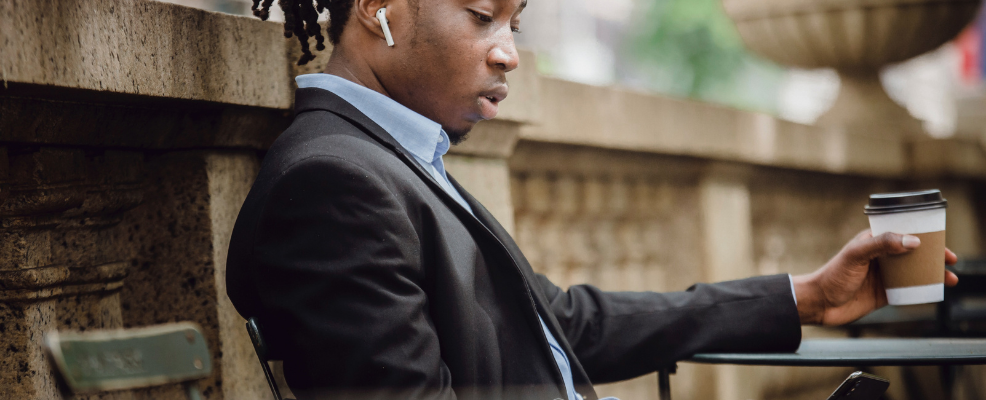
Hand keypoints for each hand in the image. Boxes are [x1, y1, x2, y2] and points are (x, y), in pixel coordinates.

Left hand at [793, 229, 958, 325]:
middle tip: (950, 260)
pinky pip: (908, 290)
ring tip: (950, 278)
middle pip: (912, 253)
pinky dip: (923, 290)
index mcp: (872, 241)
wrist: (819, 303)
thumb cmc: (832, 275)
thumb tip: (913, 241)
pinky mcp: (883, 293)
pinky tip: (935, 291)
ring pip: (913, 271)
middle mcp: (880, 257)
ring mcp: (883, 275)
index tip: (939, 240)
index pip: (901, 233)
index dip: (922, 235)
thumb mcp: (856, 255)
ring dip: (932, 273)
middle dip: (933, 255)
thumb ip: (882, 244)